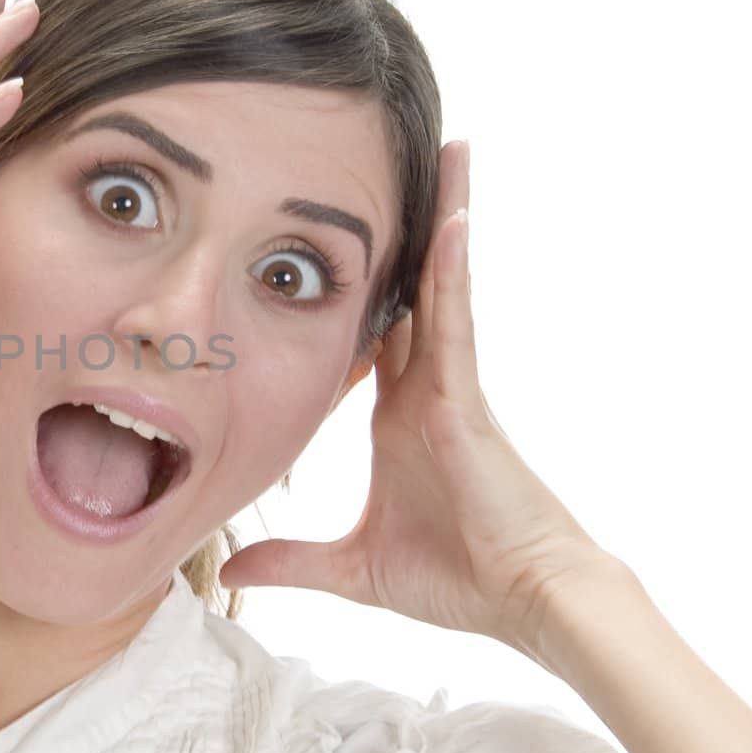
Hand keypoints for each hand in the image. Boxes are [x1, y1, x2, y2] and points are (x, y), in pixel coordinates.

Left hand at [217, 140, 620, 659]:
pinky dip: (453, 271)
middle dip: (405, 229)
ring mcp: (449, 385)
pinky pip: (457, 321)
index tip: (322, 241)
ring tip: (445, 150)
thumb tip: (230, 573)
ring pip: (440, 286)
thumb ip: (291, 562)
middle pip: (410, 289)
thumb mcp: (352, 566)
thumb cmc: (455, 578)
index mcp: (398, 413)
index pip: (368, 334)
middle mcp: (423, 386)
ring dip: (442, 220)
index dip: (349, 287)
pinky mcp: (467, 397)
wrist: (521, 601)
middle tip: (391, 159)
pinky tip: (451, 218)